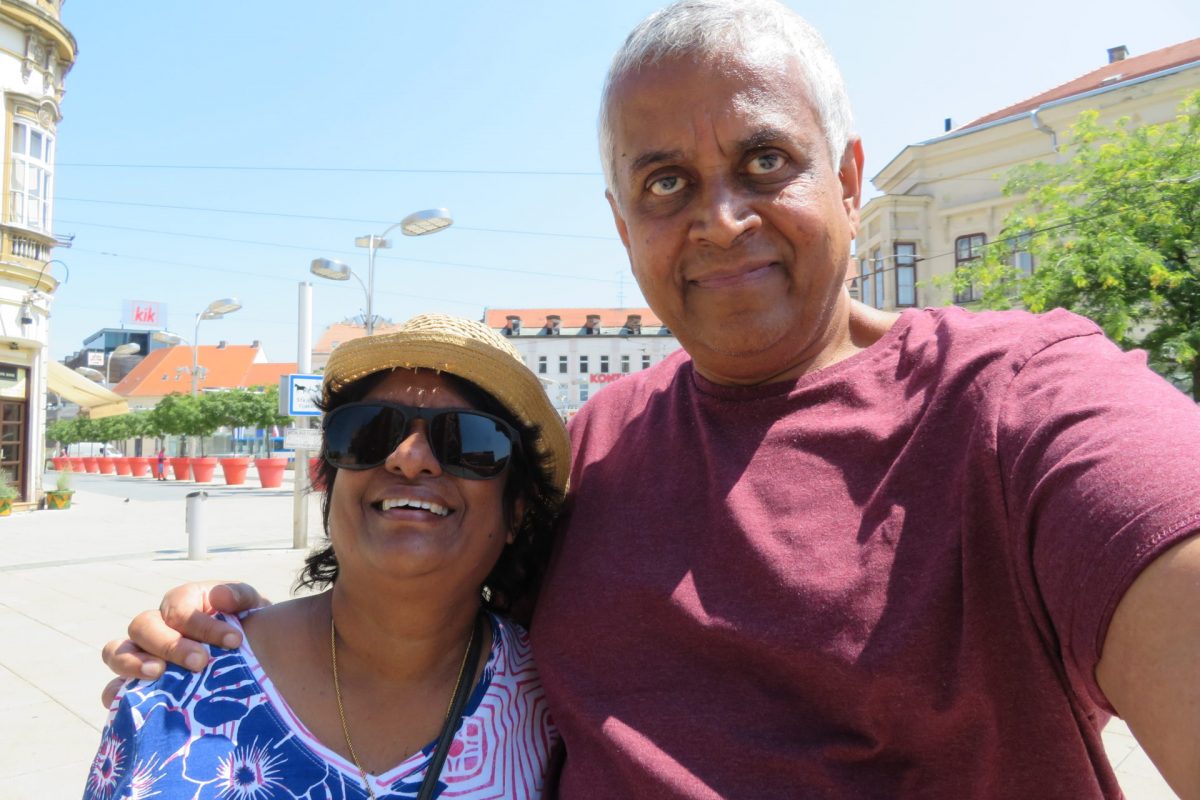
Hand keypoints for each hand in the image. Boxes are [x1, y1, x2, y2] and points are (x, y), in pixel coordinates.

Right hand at [100, 581, 267, 706]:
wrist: (250, 659)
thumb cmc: (243, 630)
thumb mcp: (250, 608)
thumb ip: (239, 596)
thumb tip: (219, 597)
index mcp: (180, 603)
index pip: (179, 608)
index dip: (203, 624)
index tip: (235, 641)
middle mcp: (155, 626)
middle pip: (143, 626)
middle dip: (171, 644)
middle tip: (201, 662)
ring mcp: (140, 655)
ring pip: (116, 652)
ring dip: (133, 663)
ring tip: (158, 675)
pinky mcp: (134, 686)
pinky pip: (112, 691)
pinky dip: (118, 696)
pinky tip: (139, 706)